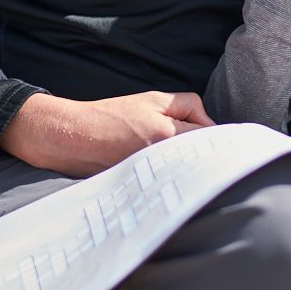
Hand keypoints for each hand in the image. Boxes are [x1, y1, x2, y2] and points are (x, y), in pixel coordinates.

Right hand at [0, 89, 212, 175]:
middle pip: (203, 161)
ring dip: (191, 168)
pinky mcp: (146, 190)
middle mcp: (163, 160)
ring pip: (189, 174)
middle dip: (206, 155)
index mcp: (169, 135)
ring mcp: (154, 178)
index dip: (215, 137)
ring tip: (180, 161)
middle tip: (202, 150)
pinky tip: (167, 173)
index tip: (215, 137)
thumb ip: (188, 106)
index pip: (211, 139)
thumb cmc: (114, 115)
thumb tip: (210, 123)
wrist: (75, 138)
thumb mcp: (154, 99)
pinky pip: (172, 185)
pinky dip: (174, 179)